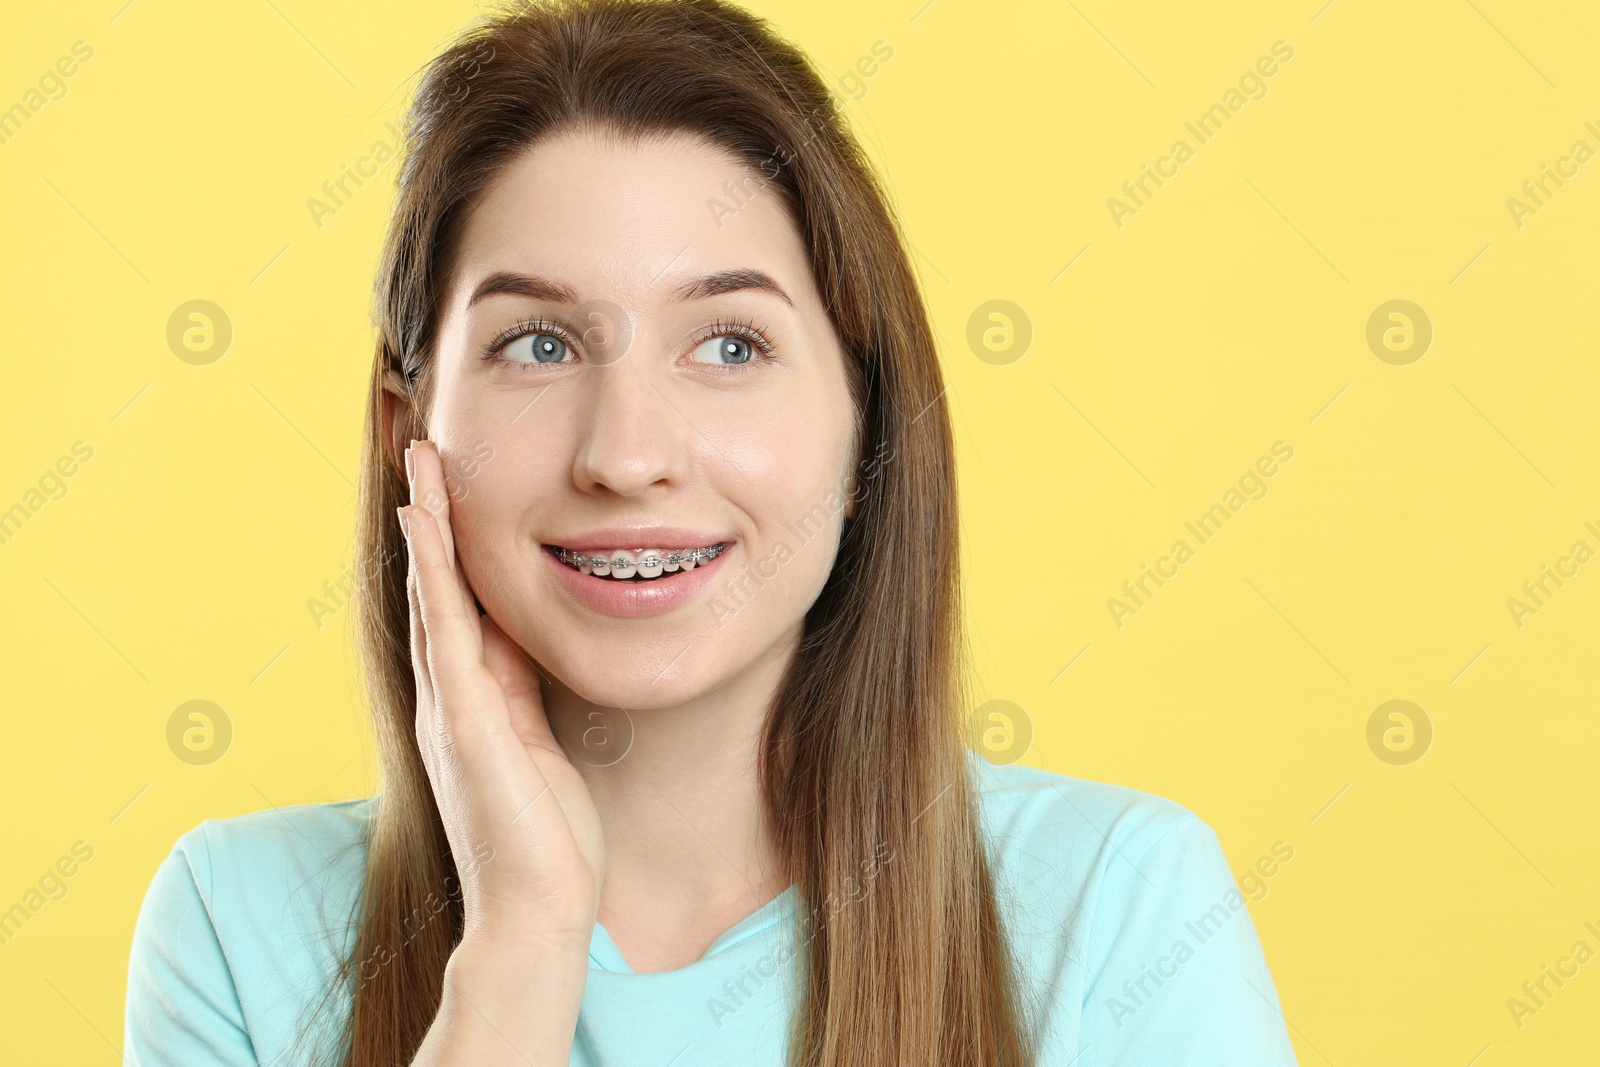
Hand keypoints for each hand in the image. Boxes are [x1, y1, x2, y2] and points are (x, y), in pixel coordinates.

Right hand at [399, 438, 604, 946]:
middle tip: (423, 451)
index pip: (460, 605)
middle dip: (430, 519)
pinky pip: (445, 634)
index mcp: (473, 703)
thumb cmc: (548, 840)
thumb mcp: (545, 747)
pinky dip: (433, 576)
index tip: (452, 487)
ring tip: (421, 464)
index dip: (454, 545)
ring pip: (433, 598)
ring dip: (426, 527)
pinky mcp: (463, 724)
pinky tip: (428, 525)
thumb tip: (535, 643)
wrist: (537, 913)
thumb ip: (530, 696)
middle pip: (436, 589)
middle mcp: (449, 699)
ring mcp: (450, 709)